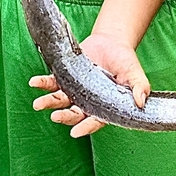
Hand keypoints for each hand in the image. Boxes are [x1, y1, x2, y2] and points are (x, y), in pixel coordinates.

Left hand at [29, 33, 149, 137]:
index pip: (95, 121)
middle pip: (74, 113)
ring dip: (48, 103)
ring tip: (38, 104)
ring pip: (60, 100)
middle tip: (55, 117)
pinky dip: (42, 83)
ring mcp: (74, 90)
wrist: (111, 42)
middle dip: (64, 116)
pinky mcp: (65, 76)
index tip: (75, 132)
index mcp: (104, 106)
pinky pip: (52, 82)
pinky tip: (34, 82)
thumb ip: (139, 87)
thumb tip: (141, 102)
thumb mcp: (134, 73)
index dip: (85, 127)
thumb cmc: (125, 61)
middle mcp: (87, 101)